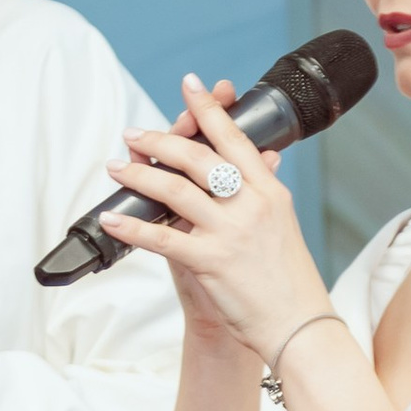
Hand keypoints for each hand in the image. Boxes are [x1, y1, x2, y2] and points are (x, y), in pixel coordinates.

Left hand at [101, 75, 328, 363]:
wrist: (298, 325)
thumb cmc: (288, 279)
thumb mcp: (282, 224)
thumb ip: (264, 189)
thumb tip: (263, 158)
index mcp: (269, 191)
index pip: (235, 138)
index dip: (209, 109)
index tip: (190, 85)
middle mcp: (251, 205)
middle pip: (198, 157)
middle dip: (160, 140)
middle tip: (134, 133)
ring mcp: (230, 232)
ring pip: (175, 190)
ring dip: (140, 175)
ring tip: (117, 166)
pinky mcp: (211, 262)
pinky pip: (161, 239)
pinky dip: (132, 227)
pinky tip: (113, 218)